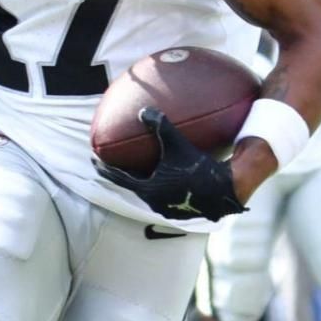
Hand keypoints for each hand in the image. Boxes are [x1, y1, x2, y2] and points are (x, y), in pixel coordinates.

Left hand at [95, 109, 246, 222]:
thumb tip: (143, 110)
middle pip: (133, 188)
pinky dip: (159, 188)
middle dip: (124, 176)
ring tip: (141, 172)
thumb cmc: (199, 167)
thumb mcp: (178, 144)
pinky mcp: (182, 211)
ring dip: (143, 183)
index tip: (95, 162)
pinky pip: (163, 198)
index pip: (119, 179)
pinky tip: (165, 180)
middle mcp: (155, 202)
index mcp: (148, 189)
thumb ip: (160, 126)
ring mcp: (168, 209)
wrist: (226, 188)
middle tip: (115, 165)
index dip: (105, 169)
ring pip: (149, 194)